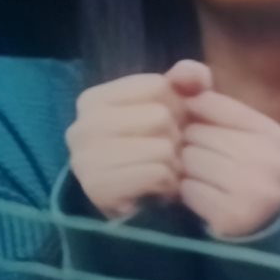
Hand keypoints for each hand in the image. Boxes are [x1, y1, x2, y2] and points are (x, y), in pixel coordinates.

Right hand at [65, 60, 211, 219]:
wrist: (134, 204)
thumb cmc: (151, 147)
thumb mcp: (170, 106)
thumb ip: (186, 81)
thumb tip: (198, 75)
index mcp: (93, 100)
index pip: (158, 86)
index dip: (176, 105)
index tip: (167, 125)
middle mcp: (81, 126)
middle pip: (160, 116)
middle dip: (176, 136)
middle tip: (168, 152)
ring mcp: (85, 159)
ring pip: (162, 147)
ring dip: (174, 162)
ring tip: (163, 169)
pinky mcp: (99, 188)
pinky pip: (158, 173)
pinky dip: (168, 182)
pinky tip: (158, 187)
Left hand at [178, 89, 279, 239]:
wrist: (268, 226)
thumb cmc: (247, 170)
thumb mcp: (242, 135)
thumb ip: (214, 103)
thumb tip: (179, 74)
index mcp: (275, 135)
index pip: (214, 103)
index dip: (196, 114)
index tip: (197, 128)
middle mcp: (270, 159)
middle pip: (198, 133)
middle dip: (191, 144)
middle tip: (201, 159)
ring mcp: (254, 189)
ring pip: (190, 159)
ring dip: (187, 169)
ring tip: (202, 177)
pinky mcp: (233, 215)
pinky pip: (188, 189)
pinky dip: (188, 192)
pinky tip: (203, 196)